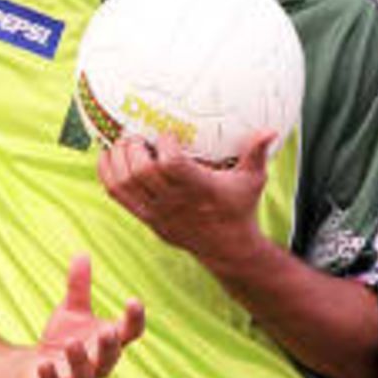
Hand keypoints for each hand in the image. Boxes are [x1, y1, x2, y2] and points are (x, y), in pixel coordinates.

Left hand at [26, 254, 144, 377]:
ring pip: (85, 377)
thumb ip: (78, 287)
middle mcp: (98, 365)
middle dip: (109, 345)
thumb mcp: (71, 311)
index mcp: (108, 343)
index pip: (129, 333)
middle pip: (110, 358)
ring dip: (80, 360)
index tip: (134, 300)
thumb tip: (82, 253)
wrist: (36, 372)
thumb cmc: (63, 339)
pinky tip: (44, 365)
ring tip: (73, 343)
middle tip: (108, 330)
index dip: (134, 319)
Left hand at [97, 130, 274, 268]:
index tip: (166, 134)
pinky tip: (108, 156)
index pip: (171, 164)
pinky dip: (107, 173)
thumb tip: (271, 130)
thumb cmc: (238, 208)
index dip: (164, 144)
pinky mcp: (145, 217)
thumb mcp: (252, 180)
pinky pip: (117, 195)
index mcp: (198, 188)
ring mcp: (156, 211)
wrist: (226, 247)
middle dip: (135, 147)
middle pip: (142, 171)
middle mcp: (174, 200)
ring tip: (124, 142)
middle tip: (138, 134)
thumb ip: (256, 153)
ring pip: (125, 183)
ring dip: (119, 158)